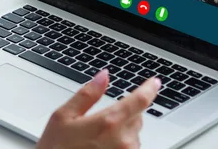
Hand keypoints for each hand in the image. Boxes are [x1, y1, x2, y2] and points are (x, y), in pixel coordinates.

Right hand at [36, 70, 160, 148]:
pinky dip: (120, 146)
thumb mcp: (62, 117)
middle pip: (136, 117)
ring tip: (96, 142)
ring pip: (134, 136)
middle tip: (100, 121)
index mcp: (108, 123)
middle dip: (125, 113)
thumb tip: (103, 76)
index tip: (155, 82)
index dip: (149, 88)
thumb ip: (86, 94)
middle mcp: (122, 141)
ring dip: (122, 133)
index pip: (140, 100)